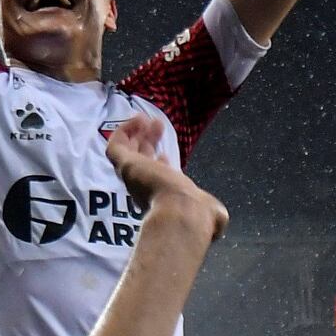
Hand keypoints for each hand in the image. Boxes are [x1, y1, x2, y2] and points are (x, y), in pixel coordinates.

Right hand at [102, 113, 225, 238]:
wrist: (182, 213)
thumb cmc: (197, 212)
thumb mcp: (209, 209)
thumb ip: (212, 210)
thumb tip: (220, 217)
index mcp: (164, 196)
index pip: (157, 178)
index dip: (159, 164)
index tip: (165, 154)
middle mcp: (146, 187)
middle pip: (142, 161)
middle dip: (148, 143)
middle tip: (157, 126)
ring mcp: (134, 176)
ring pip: (127, 152)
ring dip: (136, 134)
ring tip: (145, 119)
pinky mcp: (126, 166)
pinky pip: (116, 146)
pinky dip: (124, 131)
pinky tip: (137, 119)